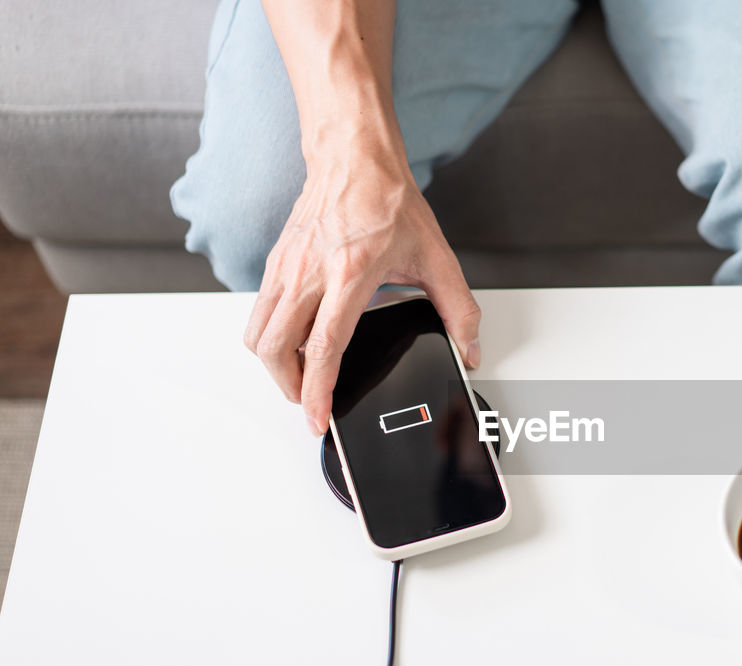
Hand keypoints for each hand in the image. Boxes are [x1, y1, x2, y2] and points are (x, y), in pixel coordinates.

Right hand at [243, 144, 481, 435]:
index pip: (323, 345)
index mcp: (350, 273)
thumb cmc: (389, 201)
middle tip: (311, 402)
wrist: (355, 159)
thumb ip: (458, 308)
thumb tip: (469, 348)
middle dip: (290, 387)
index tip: (317, 416)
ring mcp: (286, 266)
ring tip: (301, 379)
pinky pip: (260, 313)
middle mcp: (309, 272)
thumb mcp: (437, 257)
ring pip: (258, 334)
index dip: (317, 389)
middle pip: (276, 348)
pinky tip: (295, 343)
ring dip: (275, 366)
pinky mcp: (275, 262)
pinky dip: (271, 338)